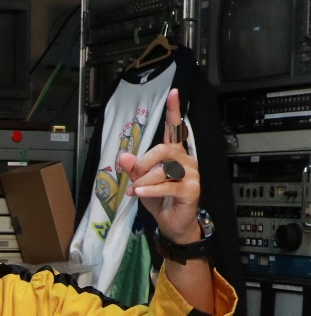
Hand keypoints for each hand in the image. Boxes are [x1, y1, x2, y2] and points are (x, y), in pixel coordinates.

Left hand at [118, 88, 201, 243]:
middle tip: (134, 175)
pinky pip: (167, 186)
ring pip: (164, 170)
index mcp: (174, 154)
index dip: (174, 111)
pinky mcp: (192, 190)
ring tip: (134, 190)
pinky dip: (149, 190)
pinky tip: (139, 193)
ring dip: (144, 181)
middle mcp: (185, 161)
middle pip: (164, 150)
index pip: (175, 128)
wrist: (172, 222)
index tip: (174, 93)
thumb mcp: (140, 182)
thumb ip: (133, 168)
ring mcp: (191, 175)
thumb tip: (123, 156)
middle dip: (144, 162)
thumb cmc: (159, 199)